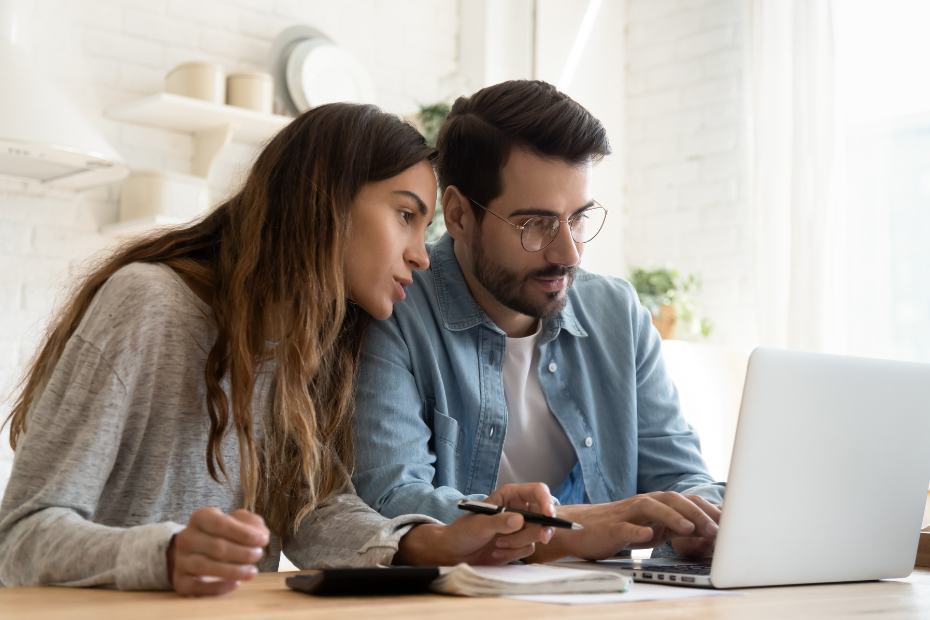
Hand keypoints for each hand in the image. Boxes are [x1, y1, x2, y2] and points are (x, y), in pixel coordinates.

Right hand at [167, 507, 269, 596]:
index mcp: (201, 518)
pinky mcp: (180, 581)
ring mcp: (181, 560)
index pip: (220, 524)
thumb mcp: (239, 522)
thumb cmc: (223, 535)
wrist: (197, 552)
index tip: (263, 540)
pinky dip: (217, 587)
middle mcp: (186, 537)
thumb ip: (252, 524)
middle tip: (258, 555)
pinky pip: (196, 586)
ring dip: (232, 571)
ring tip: (252, 572)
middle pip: (215, 546)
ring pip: (204, 566)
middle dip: (241, 552)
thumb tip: (260, 535)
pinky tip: (235, 584)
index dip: (243, 533)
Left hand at [393, 483, 556, 565]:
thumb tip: (520, 520)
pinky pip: (529, 549)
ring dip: (518, 543)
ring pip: (537, 535)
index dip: (547, 501)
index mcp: (510, 496)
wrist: (455, 553)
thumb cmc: (463, 532)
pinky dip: (514, 553)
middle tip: (542, 538)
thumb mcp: (479, 524)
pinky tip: (497, 552)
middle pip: (544, 515)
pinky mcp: (519, 544)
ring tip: (497, 544)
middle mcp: (519, 510)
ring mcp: (520, 528)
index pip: (537, 492)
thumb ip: (499, 522)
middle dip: (541, 528)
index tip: (549, 515)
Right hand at [527, 492, 719, 562]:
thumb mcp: (653, 528)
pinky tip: (648, 537)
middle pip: (673, 500)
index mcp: (657, 503)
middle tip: (716, 530)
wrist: (581, 528)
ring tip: (690, 529)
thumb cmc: (620, 528)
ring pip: (651, 508)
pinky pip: (625, 527)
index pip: (687, 501)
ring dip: (672, 517)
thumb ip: (676, 528)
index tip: (731, 525)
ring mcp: (627, 514)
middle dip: (697, 514)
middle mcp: (644, 503)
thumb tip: (708, 534)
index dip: (709, 511)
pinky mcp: (611, 528)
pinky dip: (637, 531)